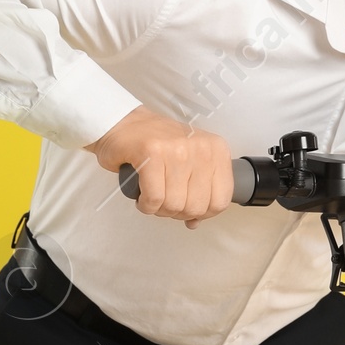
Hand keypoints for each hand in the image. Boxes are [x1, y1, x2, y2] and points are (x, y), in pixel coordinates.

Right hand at [89, 106, 235, 226]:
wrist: (123, 123)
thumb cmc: (155, 144)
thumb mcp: (189, 162)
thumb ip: (199, 191)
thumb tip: (196, 221)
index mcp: (216, 150)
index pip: (221, 200)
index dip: (202, 214)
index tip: (189, 210)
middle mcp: (201, 147)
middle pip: (197, 207)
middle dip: (177, 213)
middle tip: (165, 201)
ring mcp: (177, 149)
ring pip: (174, 205)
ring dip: (159, 209)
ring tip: (152, 196)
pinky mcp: (152, 153)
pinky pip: (154, 199)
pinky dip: (145, 205)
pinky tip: (142, 196)